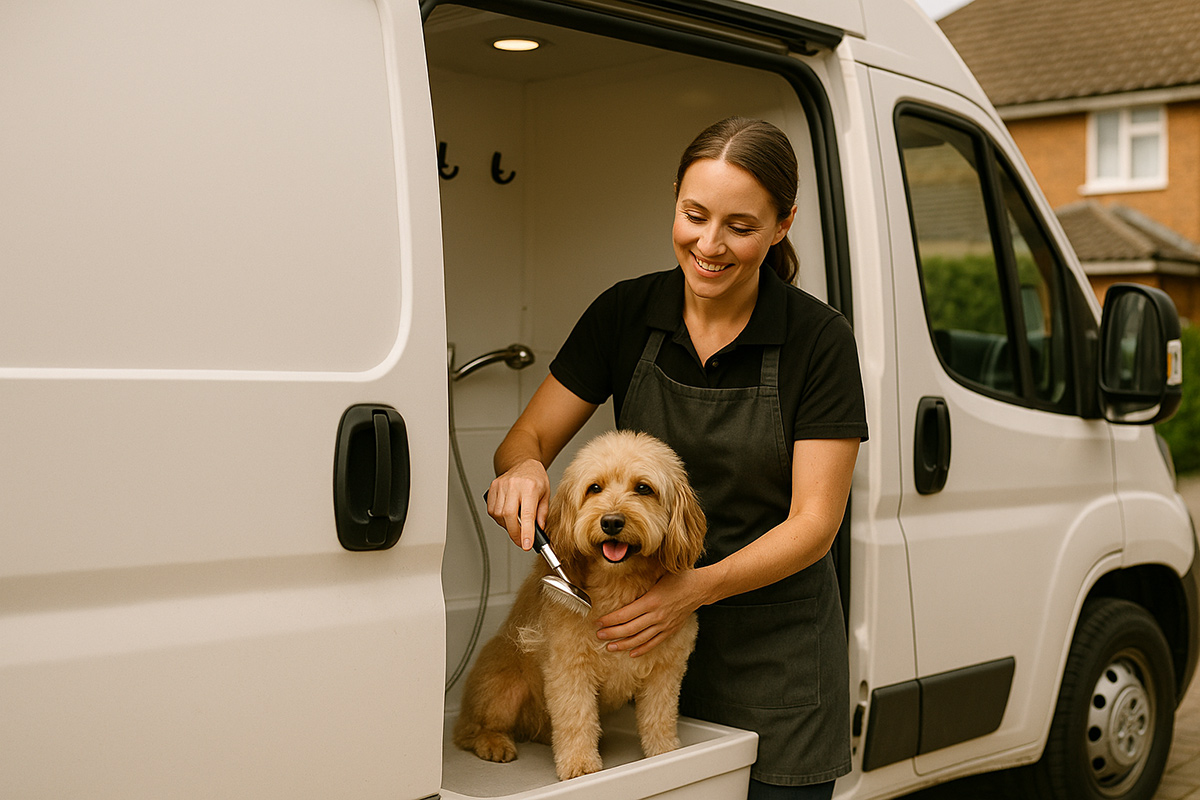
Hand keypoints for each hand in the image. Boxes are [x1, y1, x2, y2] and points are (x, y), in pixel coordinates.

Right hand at [486, 459, 549, 550]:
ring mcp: (501, 486)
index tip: (526, 545)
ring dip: (507, 526)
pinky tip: (507, 516)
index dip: (526, 532)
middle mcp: (514, 485)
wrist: (524, 463)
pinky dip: (499, 518)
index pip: (527, 514)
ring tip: (516, 525)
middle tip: (522, 542)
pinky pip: (492, 510)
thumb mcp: (546, 495)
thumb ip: (542, 514)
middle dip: (515, 534)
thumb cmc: (536, 479)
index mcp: (530, 487)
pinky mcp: (493, 488)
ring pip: (499, 515)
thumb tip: (538, 531)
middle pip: (509, 516)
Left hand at [595, 570, 709, 657]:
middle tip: (599, 635)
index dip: (610, 620)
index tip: (598, 622)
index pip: (625, 614)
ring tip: (610, 647)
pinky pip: (654, 643)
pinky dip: (642, 649)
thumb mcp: (658, 574)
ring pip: (640, 639)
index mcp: (651, 601)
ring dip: (623, 645)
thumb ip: (641, 578)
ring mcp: (664, 625)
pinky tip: (631, 653)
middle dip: (612, 633)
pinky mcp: (670, 630)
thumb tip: (622, 573)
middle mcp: (657, 616)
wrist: (700, 588)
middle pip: (629, 629)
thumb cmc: (679, 578)